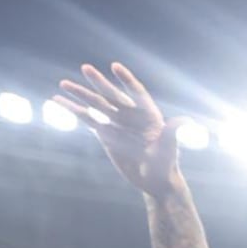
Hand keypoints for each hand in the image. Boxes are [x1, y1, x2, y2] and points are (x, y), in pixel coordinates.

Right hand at [55, 61, 182, 194]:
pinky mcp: (106, 135)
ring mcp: (117, 124)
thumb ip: (172, 132)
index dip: (126, 80)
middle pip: (112, 95)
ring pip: (96, 106)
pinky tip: (61, 102)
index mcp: (148, 114)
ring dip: (81, 95)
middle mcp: (131, 116)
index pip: (136, 93)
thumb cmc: (166, 163)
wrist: (154, 180)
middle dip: (99, 82)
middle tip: (85, 67)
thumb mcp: (169, 147)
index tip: (115, 67)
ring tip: (63, 84)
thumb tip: (185, 120)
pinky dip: (75, 112)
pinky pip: (88, 120)